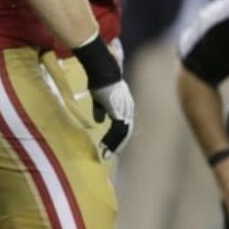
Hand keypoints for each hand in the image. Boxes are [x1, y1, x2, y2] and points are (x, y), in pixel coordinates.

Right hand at [72, 34, 133, 157]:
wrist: (103, 73)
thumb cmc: (100, 82)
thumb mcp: (100, 99)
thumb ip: (101, 110)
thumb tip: (99, 121)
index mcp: (126, 106)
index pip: (125, 125)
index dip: (119, 135)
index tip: (112, 145)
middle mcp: (129, 110)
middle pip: (126, 132)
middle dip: (119, 143)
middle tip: (112, 154)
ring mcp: (126, 112)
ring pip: (123, 134)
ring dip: (115, 145)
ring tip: (108, 154)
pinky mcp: (120, 114)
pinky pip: (118, 132)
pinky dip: (113, 141)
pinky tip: (106, 147)